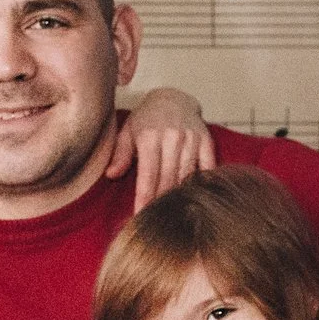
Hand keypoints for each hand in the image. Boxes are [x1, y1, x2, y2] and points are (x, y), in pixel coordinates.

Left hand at [106, 87, 218, 207]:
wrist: (173, 98)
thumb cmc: (147, 119)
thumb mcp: (128, 131)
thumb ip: (120, 153)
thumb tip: (112, 174)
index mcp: (149, 137)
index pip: (148, 175)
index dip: (144, 198)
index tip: (140, 216)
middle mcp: (172, 137)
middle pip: (167, 179)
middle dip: (160, 202)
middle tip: (154, 221)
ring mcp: (191, 139)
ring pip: (186, 176)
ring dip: (178, 196)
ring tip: (172, 215)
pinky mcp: (206, 140)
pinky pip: (207, 167)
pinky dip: (200, 183)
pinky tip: (194, 198)